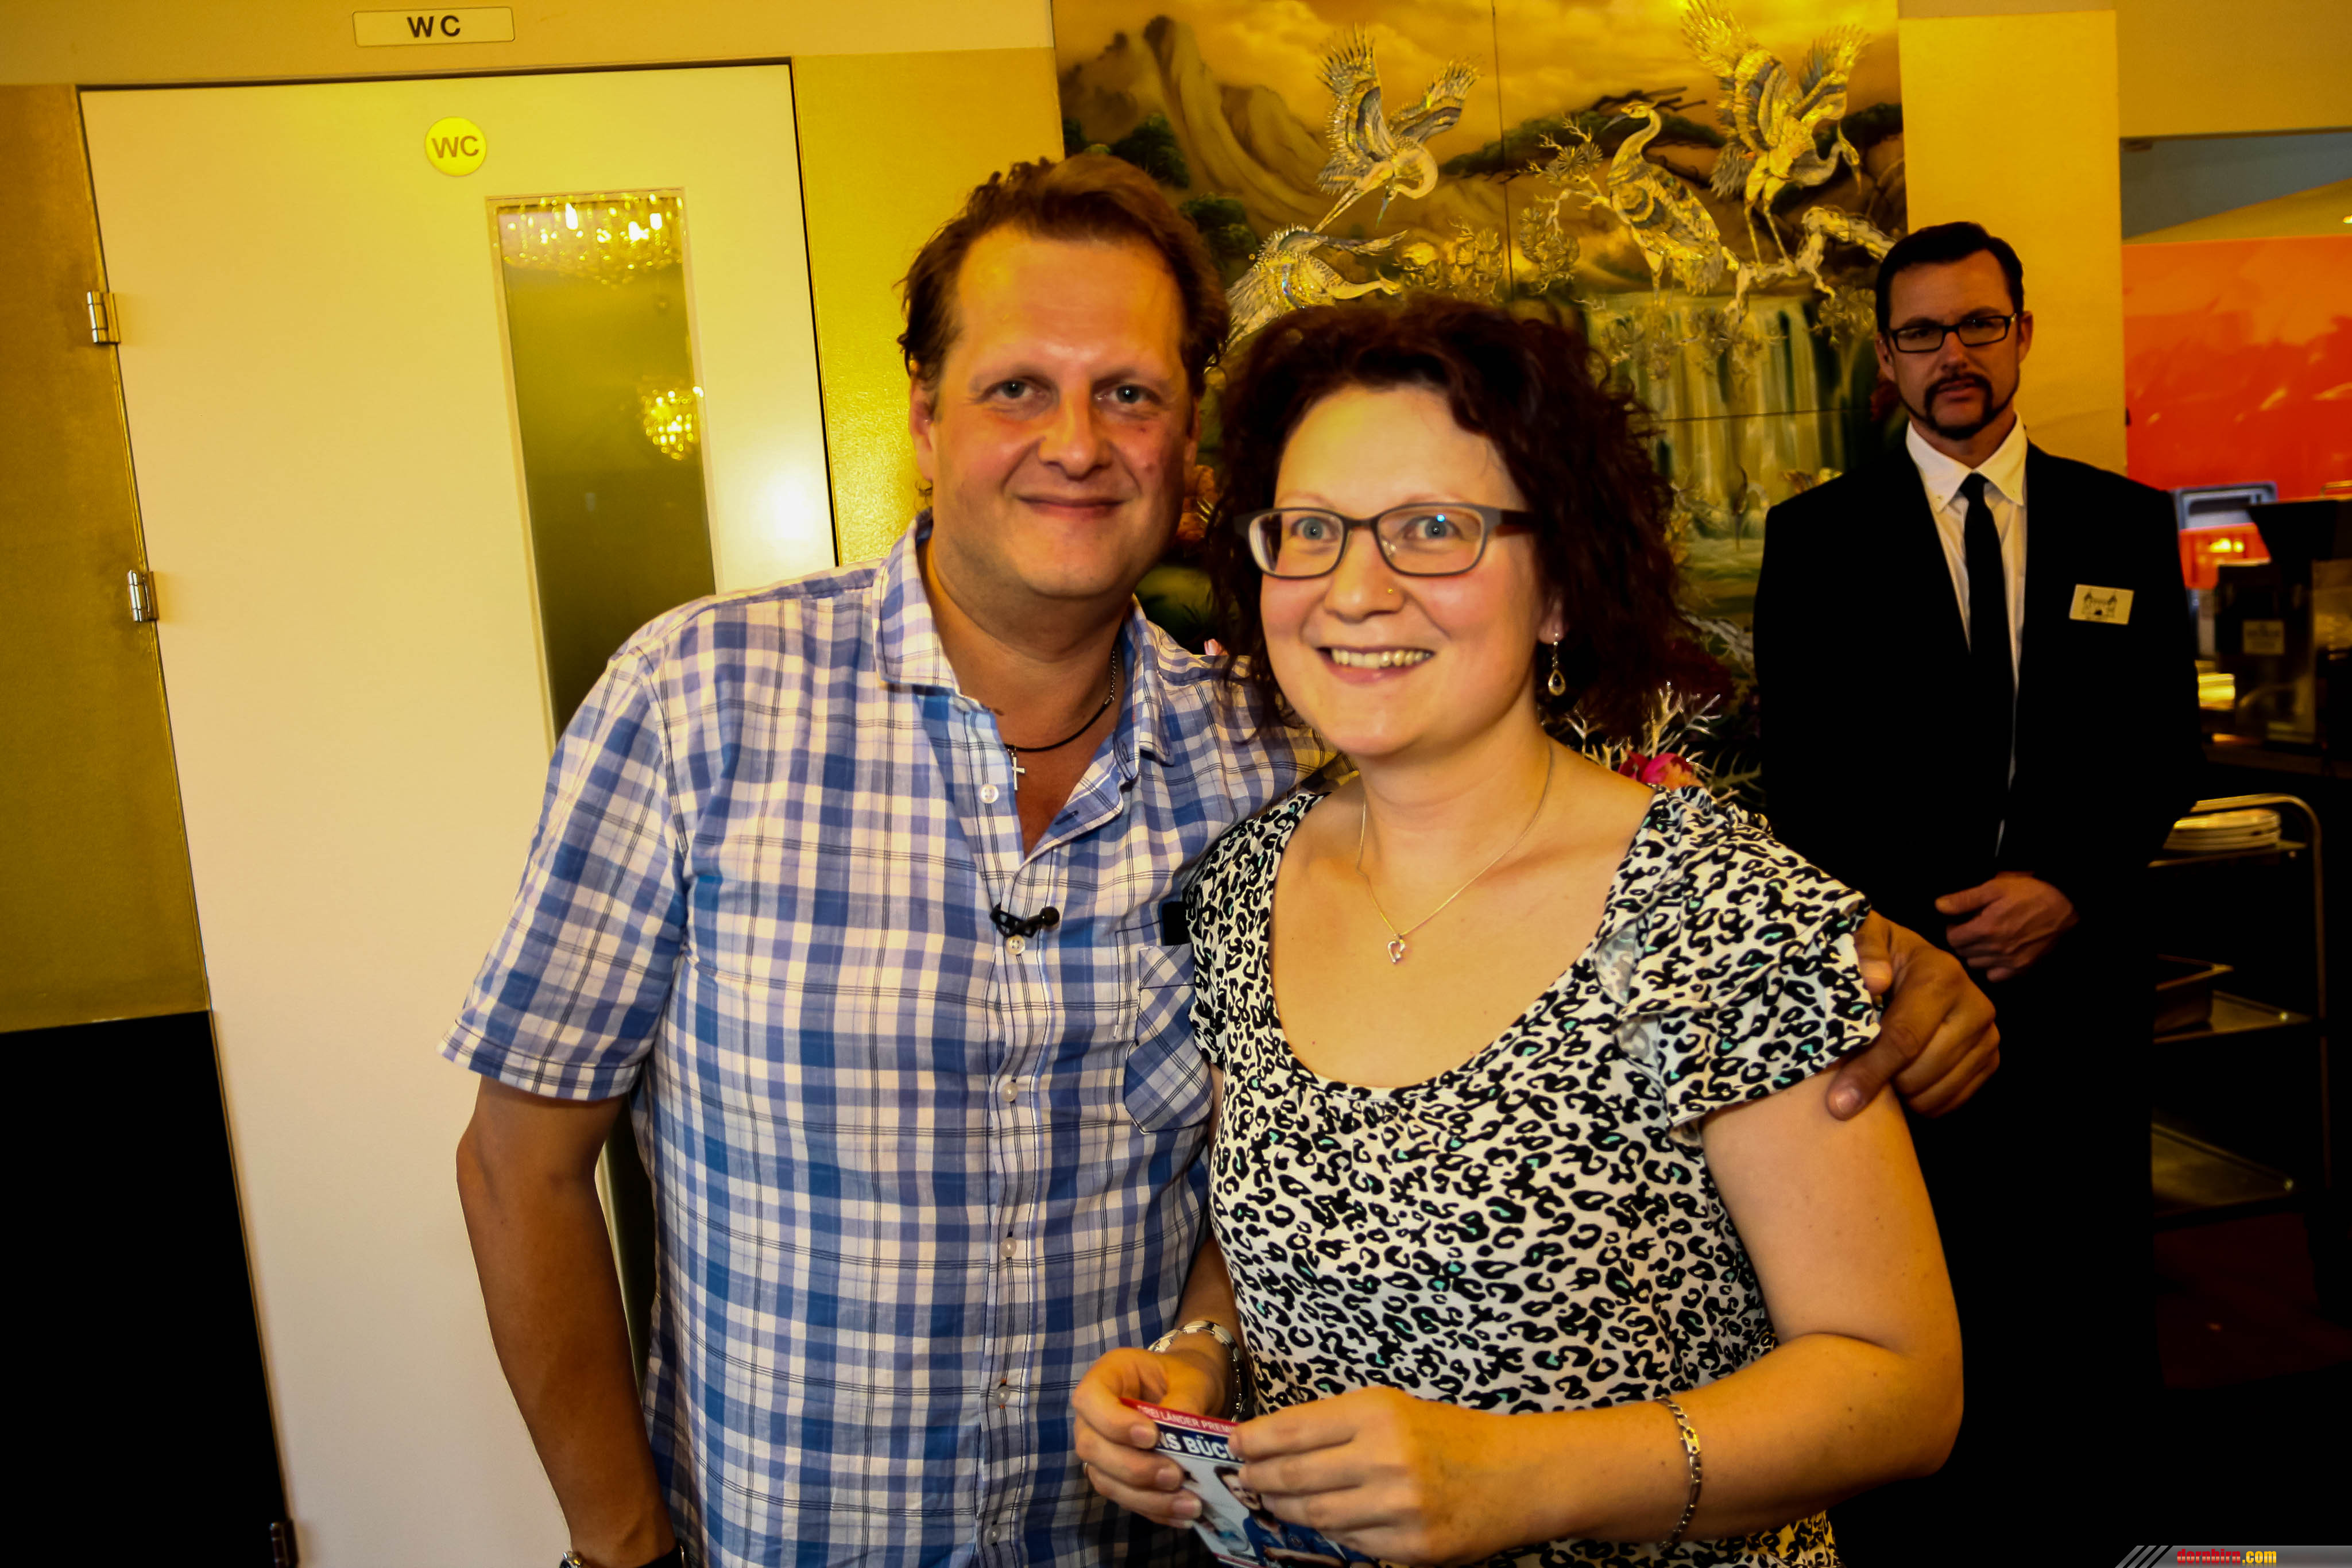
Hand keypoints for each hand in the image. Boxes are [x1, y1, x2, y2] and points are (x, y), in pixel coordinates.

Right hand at [1073, 1343, 1227, 1527]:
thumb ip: (1185, 1403)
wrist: (1193, 1390)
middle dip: (1133, 1468)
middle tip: (1175, 1475)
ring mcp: (1101, 1448)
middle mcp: (1093, 1415)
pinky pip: (1125, 1498)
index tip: (1151, 1436)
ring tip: (1189, 1504)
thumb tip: (1183, 1443)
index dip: (1113, 1422)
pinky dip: (1154, 1510)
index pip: (1088, 1399)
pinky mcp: (1116, 1475)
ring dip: (1146, 1498)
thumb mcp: (1192, 1380)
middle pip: (1091, 1447)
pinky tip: (1183, 1515)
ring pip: (1106, 1480)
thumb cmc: (1186, 1377)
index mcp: (1107, 1376)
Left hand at [1231, 1387, 1527, 1566]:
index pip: (1294, 1429)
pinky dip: (1332, 1533)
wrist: (1517, 1475)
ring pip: (1318, 1514)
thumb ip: (1338, 1425)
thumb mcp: (1393, 1409)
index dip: (1255, 1440)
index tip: (1234, 1443)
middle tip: (1245, 1477)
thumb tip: (1276, 1443)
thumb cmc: (1449, 1436)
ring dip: (1287, 1508)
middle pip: (1296, 1475)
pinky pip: (1352, 1543)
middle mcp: (1385, 1459)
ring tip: (1272, 1500)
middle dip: (1262, 1477)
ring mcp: (1399, 1507)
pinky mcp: (1413, 1548)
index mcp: (1377, 1413)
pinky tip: (1322, 1521)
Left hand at [1827, 913, 2000, 1118]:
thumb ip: (1863, 951)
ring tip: (1881, 1072)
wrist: (1914, 962)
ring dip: (1902, 1094)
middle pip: (1921, 1071)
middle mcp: (1975, 1005)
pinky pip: (1954, 1100)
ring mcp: (1988, 1035)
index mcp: (1941, 975)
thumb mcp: (1863, 936)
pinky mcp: (1991, 1058)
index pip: (1904, 1038)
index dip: (1870, 1072)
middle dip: (1883, 1082)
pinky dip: (1924, 1102)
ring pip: (1937, 1090)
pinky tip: (1903, 1080)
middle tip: (1856, 1076)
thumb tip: (1875, 982)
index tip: (1838, 1103)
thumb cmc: (1880, 955)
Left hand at [1936, 873, 2076, 982]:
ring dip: (1975, 953)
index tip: (1960, 921)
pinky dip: (1991, 967)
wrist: (2064, 905)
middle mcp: (1996, 949)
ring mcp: (2009, 962)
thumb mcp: (1995, 887)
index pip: (1952, 938)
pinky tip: (1996, 954)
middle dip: (1963, 940)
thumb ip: (1965, 899)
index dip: (1953, 928)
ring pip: (1976, 965)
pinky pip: (1995, 977)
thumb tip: (1938, 906)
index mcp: (1986, 929)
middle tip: (1972, 928)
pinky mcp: (2022, 968)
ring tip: (1984, 940)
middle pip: (1963, 953)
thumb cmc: (2028, 893)